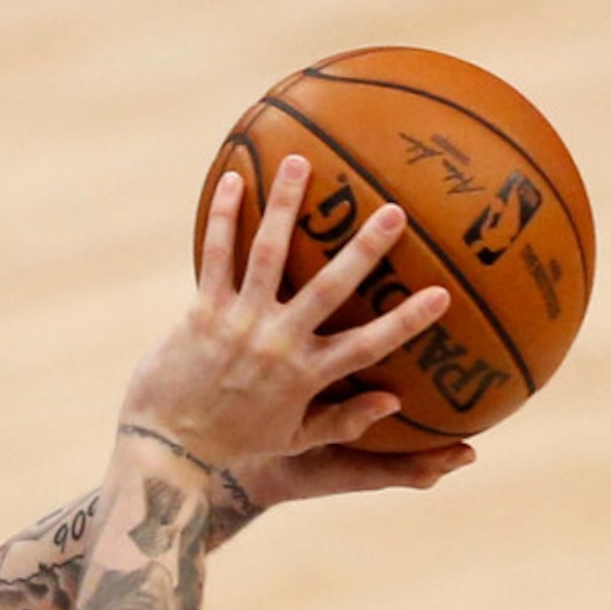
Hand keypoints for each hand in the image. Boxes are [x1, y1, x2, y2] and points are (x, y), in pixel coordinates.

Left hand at [124, 157, 472, 509]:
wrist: (168, 447)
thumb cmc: (235, 443)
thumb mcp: (293, 440)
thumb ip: (343, 421)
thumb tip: (395, 404)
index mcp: (306, 376)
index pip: (367, 346)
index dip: (406, 322)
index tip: (441, 294)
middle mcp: (277, 345)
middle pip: (329, 288)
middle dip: (364, 249)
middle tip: (394, 211)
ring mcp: (240, 324)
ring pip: (268, 254)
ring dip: (287, 205)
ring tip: (302, 162)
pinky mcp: (203, 312)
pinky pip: (216, 255)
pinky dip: (224, 216)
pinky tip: (235, 179)